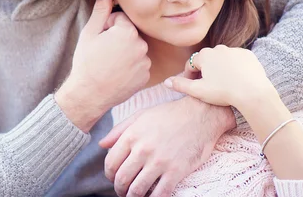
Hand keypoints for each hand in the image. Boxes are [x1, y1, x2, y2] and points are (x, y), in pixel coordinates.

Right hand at [56, 0, 150, 131]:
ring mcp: (145, 62)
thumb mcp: (89, 33)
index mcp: (128, 31)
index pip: (119, 19)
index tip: (99, 39)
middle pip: (129, 33)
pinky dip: (130, 67)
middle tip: (103, 52)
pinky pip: (139, 64)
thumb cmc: (86, 62)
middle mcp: (141, 45)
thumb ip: (101, 10)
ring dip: (125, 52)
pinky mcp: (146, 76)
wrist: (89, 94)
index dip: (107, 27)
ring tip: (109, 64)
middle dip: (118, 39)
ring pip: (134, 49)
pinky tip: (117, 73)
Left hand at [99, 97, 234, 196]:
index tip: (113, 177)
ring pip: (137, 189)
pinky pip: (159, 194)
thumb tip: (102, 144)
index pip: (111, 162)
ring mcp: (159, 162)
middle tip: (122, 190)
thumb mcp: (141, 115)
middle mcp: (143, 149)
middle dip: (119, 188)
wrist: (200, 114)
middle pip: (122, 178)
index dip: (109, 174)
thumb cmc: (169, 114)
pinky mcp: (176, 171)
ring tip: (134, 196)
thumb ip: (119, 130)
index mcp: (132, 135)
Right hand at [164, 45, 277, 110]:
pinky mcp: (248, 55)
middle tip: (209, 87)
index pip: (192, 65)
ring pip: (222, 59)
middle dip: (205, 71)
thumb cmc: (223, 92)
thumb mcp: (198, 91)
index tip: (193, 87)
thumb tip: (166, 82)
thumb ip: (180, 85)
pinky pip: (237, 60)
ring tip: (224, 84)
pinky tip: (236, 79)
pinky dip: (235, 67)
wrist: (253, 93)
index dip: (190, 76)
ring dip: (220, 68)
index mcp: (204, 56)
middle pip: (207, 60)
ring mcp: (234, 50)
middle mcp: (218, 48)